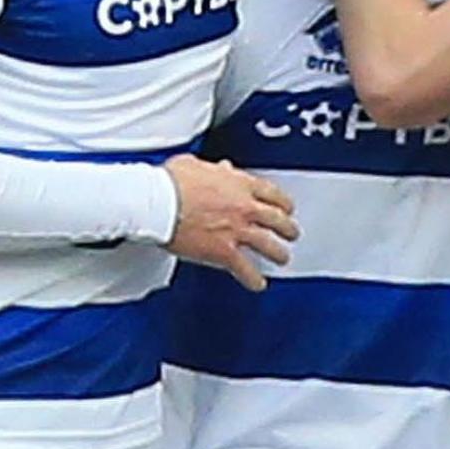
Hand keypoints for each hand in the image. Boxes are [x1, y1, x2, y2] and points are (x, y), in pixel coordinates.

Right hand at [162, 156, 297, 290]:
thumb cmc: (170, 183)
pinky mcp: (224, 252)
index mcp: (239, 184)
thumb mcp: (195, 165)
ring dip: (278, 253)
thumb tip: (221, 168)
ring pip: (269, 245)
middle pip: (278, 220)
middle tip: (291, 233)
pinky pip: (246, 269)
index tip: (286, 207)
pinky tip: (258, 284)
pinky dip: (253, 279)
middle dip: (288, 228)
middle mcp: (244, 207)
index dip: (283, 202)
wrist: (158, 203)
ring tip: (281, 258)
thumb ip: (214, 169)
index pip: (272, 193)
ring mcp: (237, 231)